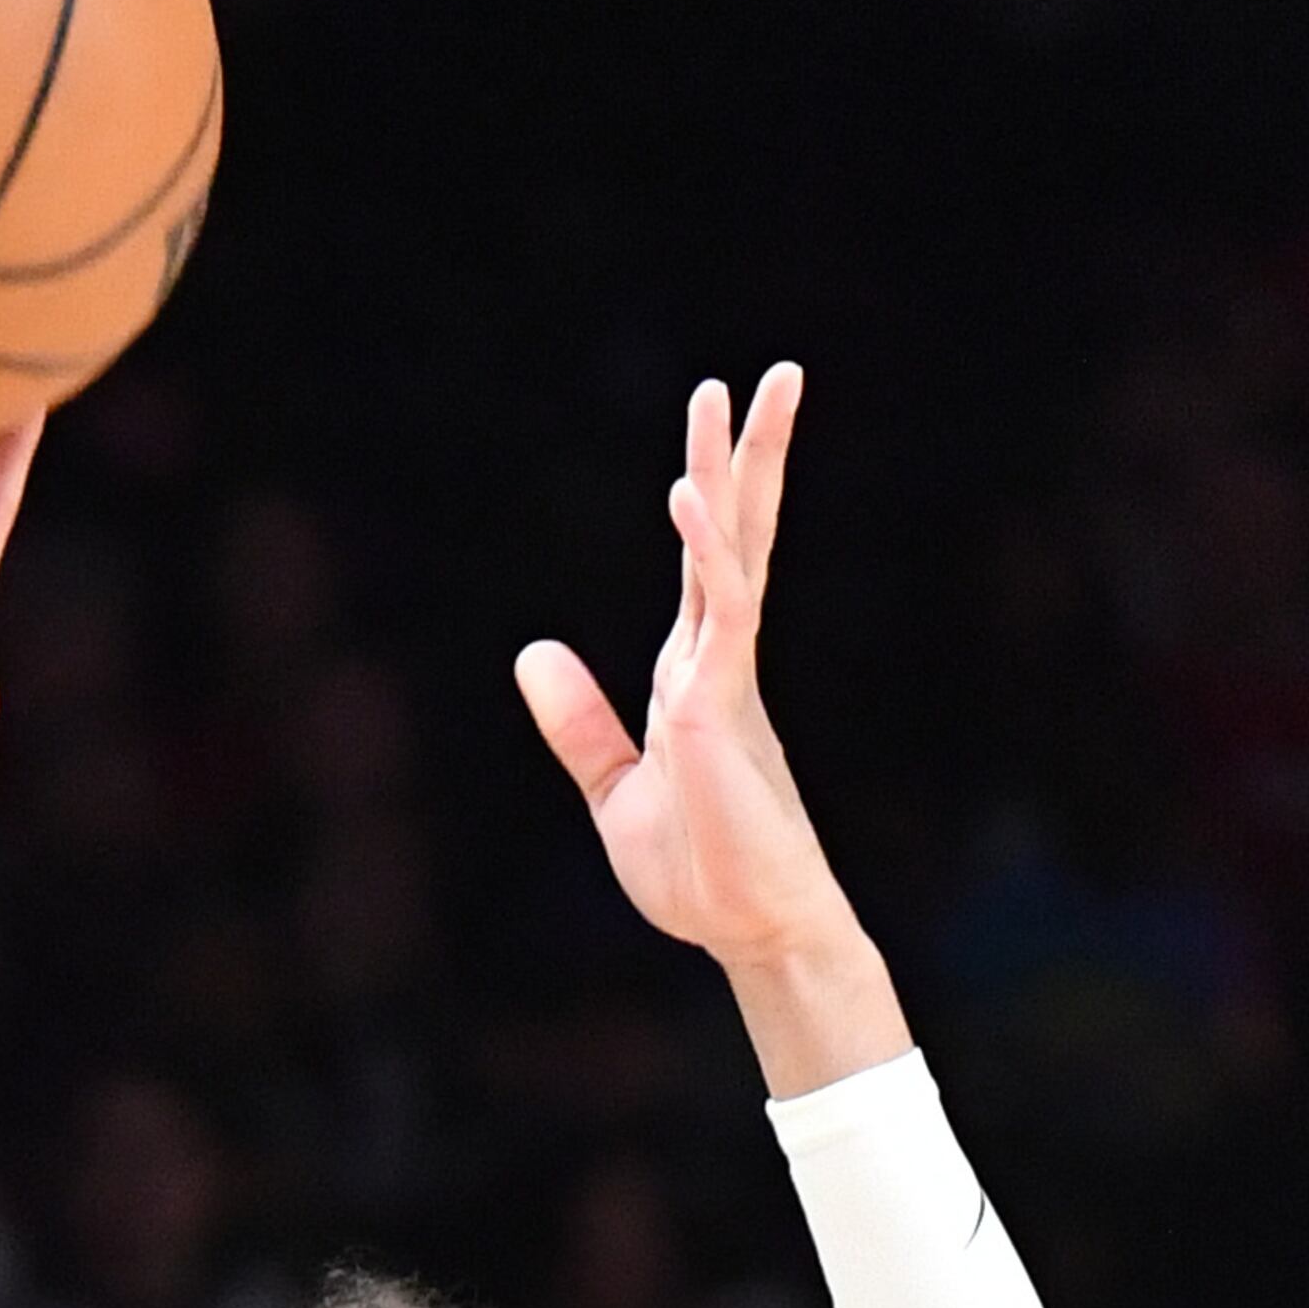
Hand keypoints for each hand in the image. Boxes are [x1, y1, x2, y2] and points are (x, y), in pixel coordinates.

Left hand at [514, 367, 901, 1086]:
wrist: (749, 932)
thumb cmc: (700, 874)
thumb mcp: (616, 791)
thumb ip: (580, 723)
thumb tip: (534, 651)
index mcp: (698, 676)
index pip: (711, 565)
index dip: (716, 493)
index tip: (721, 426)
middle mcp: (718, 662)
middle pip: (736, 536)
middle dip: (749, 454)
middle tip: (775, 374)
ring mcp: (724, 680)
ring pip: (733, 552)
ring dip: (737, 471)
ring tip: (747, 393)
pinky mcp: (720, 711)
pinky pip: (719, 614)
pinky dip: (705, 554)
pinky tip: (690, 498)